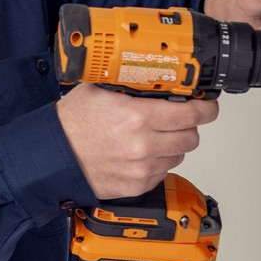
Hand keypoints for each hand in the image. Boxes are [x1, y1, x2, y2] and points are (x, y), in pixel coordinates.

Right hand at [56, 84, 218, 199]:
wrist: (52, 156)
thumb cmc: (71, 124)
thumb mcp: (99, 89)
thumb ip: (130, 83)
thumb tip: (153, 75)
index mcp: (138, 116)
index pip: (192, 113)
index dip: (206, 108)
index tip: (208, 106)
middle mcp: (143, 144)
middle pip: (191, 137)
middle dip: (189, 126)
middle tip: (179, 120)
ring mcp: (142, 168)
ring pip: (179, 155)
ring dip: (173, 144)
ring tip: (152, 136)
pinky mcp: (137, 185)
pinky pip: (163, 172)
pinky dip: (158, 162)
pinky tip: (140, 153)